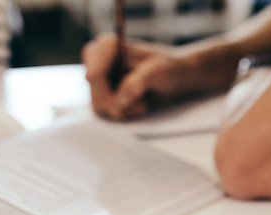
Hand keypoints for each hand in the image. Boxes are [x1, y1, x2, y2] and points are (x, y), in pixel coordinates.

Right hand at [83, 34, 229, 119]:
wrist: (176, 75)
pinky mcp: (102, 89)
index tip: (137, 105)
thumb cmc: (170, 68)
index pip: (95, 76)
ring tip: (142, 104)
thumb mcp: (159, 72)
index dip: (110, 96)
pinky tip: (136, 106)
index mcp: (107, 46)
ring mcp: (98, 75)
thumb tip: (120, 100)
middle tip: (142, 106)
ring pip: (98, 105)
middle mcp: (97, 58)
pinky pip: (104, 109)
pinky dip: (121, 112)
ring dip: (122, 111)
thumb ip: (139, 82)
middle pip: (94, 93)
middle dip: (118, 105)